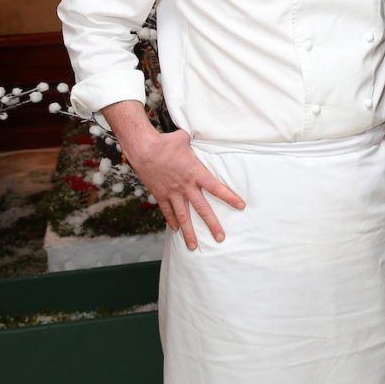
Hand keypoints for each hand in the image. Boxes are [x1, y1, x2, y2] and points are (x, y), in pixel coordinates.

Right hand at [119, 126, 245, 250]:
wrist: (143, 149)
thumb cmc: (166, 142)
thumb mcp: (184, 139)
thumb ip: (193, 141)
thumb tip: (194, 136)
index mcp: (195, 173)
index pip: (216, 188)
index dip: (229, 197)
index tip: (241, 206)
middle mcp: (185, 186)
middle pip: (202, 208)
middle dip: (212, 224)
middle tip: (220, 238)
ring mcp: (172, 192)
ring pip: (183, 216)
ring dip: (188, 232)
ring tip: (194, 247)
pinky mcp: (160, 194)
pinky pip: (167, 211)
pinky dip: (172, 221)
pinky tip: (176, 230)